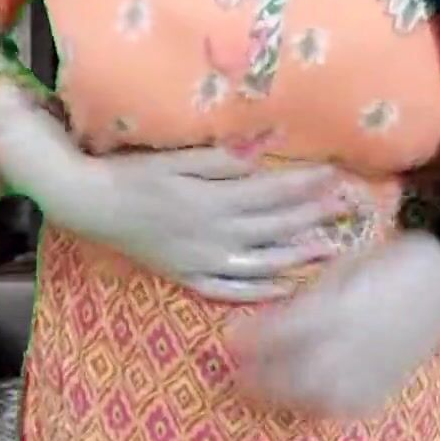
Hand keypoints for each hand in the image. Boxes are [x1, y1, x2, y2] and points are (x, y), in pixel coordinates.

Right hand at [0, 85, 347, 301]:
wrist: (91, 206)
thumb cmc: (133, 173)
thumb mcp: (176, 158)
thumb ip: (221, 159)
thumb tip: (264, 152)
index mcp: (213, 201)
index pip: (272, 192)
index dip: (306, 184)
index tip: (336, 175)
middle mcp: (214, 236)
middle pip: (274, 227)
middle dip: (313, 216)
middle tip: (347, 208)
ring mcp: (203, 261)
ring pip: (262, 262)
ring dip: (298, 255)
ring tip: (330, 247)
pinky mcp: (189, 276)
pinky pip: (232, 288)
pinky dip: (261, 289)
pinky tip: (286, 285)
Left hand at [228, 230, 439, 417]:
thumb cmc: (390, 262)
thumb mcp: (341, 266)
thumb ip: (306, 294)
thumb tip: (269, 316)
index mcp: (335, 309)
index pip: (278, 334)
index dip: (246, 340)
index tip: (226, 340)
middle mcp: (348, 347)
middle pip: (288, 375)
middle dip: (255, 377)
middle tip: (233, 373)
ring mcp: (367, 372)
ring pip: (310, 398)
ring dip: (280, 396)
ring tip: (260, 389)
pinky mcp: (383, 388)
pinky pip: (340, 408)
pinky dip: (315, 407)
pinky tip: (303, 400)